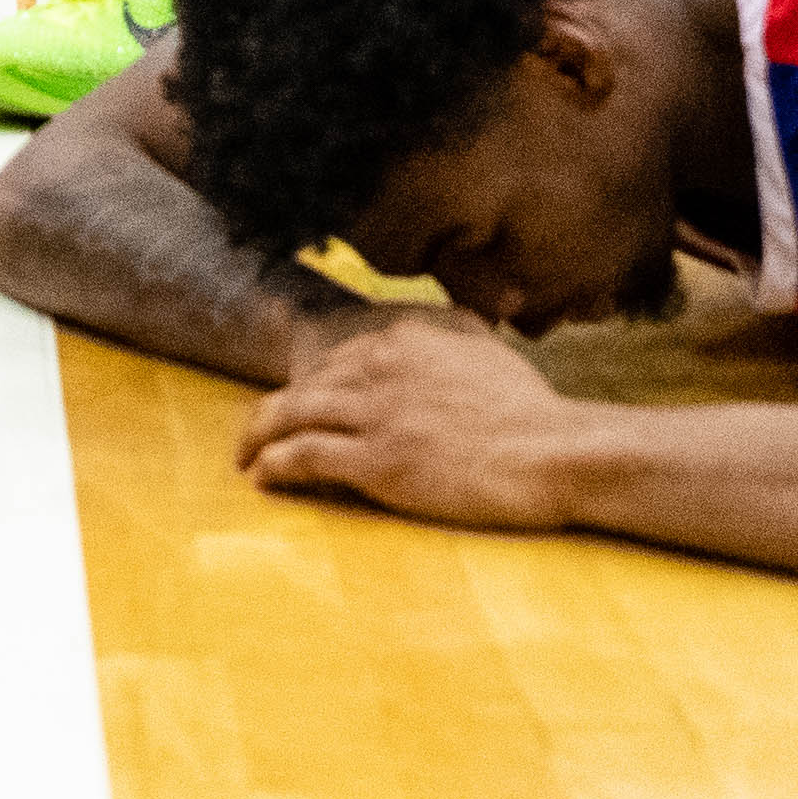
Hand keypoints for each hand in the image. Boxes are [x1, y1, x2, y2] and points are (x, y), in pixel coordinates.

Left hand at [238, 319, 588, 533]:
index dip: (311, 387)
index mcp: (406, 338)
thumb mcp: (488, 350)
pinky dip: (275, 465)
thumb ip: (458, 332)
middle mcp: (382, 367)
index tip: (298, 408)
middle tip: (252, 435)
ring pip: (290, 416)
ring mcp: (377, 414)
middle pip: (303, 385)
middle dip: (270, 412)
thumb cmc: (530, 411)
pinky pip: (305, 457)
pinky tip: (263, 477)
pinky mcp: (377, 461)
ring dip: (257, 438)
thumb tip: (450, 321)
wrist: (552, 452)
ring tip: (245, 458)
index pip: (337, 359)